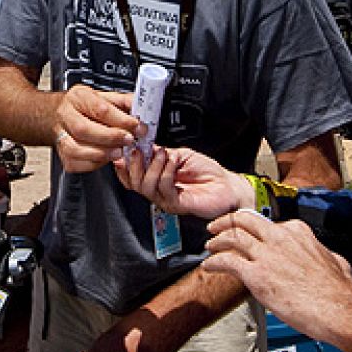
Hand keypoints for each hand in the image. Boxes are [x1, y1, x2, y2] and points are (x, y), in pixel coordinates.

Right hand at [54, 83, 138, 173]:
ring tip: (118, 153)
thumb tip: (142, 109)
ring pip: (75, 149)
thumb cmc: (87, 106)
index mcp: (78, 97)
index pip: (99, 109)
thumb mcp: (106, 97)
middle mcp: (65, 115)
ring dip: (101, 153)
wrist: (64, 113)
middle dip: (110, 137)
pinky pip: (75, 162)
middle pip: (84, 129)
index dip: (121, 120)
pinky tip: (104, 159)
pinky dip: (92, 163)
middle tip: (129, 141)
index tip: (137, 126)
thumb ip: (124, 102)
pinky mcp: (62, 153)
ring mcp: (60, 135)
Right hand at [116, 145, 251, 219]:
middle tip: (139, 150)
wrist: (227, 186)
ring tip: (162, 154)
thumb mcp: (180, 155)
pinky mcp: (177, 204)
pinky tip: (173, 163)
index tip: (124, 150)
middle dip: (134, 164)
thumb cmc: (208, 172)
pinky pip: (164, 188)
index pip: (131, 176)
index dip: (124, 165)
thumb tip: (144, 146)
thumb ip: (161, 153)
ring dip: (152, 166)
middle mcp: (158, 191)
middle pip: (134, 183)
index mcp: (156, 179)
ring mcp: (166, 199)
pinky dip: (166, 172)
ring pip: (145, 187)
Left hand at [203, 210, 351, 351]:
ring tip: (210, 245)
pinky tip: (209, 266)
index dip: (254, 230)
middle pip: (245, 220)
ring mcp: (267, 255)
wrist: (337, 308)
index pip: (269, 224)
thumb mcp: (335, 260)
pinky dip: (214, 262)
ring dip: (217, 241)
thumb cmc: (337, 290)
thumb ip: (323, 254)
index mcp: (298, 232)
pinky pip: (227, 262)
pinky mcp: (256, 275)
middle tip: (217, 227)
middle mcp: (280, 238)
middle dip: (227, 222)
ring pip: (232, 237)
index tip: (250, 235)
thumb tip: (325, 256)